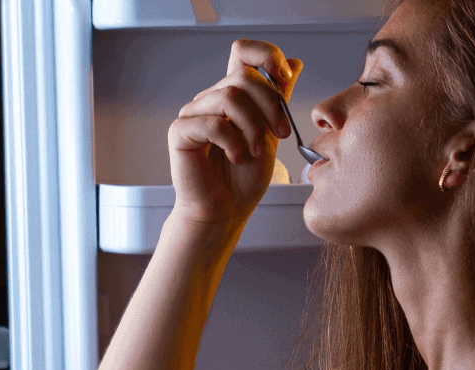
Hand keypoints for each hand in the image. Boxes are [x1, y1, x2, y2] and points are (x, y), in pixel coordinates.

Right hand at [168, 39, 303, 227]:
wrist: (225, 211)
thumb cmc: (243, 179)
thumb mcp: (271, 134)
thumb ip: (279, 99)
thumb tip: (295, 62)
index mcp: (232, 95)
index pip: (243, 52)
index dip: (266, 55)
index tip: (286, 78)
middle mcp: (210, 99)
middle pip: (244, 77)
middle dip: (271, 105)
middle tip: (281, 134)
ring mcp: (193, 113)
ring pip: (230, 97)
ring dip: (253, 127)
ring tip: (255, 152)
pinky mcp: (180, 132)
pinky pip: (213, 122)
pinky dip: (233, 142)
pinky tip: (236, 157)